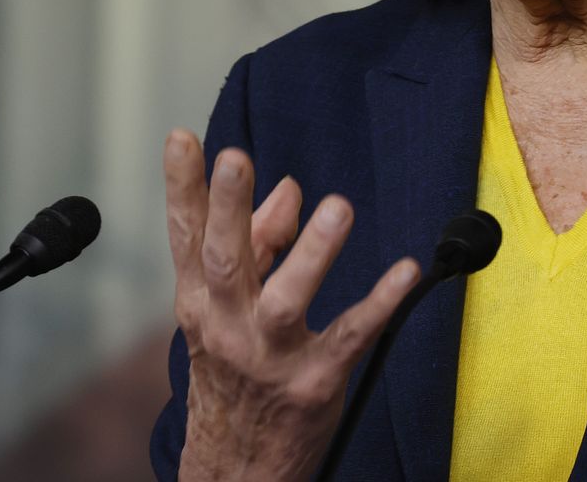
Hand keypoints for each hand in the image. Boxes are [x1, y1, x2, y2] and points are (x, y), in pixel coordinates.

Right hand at [164, 129, 419, 481]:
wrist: (237, 470)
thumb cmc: (235, 376)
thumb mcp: (228, 313)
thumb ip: (259, 244)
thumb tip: (289, 188)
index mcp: (200, 304)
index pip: (186, 236)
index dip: (182, 187)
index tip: (183, 138)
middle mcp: (227, 328)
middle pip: (226, 260)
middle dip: (228, 207)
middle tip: (235, 158)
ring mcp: (270, 358)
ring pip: (287, 300)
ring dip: (312, 253)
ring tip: (336, 208)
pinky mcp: (315, 384)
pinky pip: (351, 338)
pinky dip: (379, 303)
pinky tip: (404, 272)